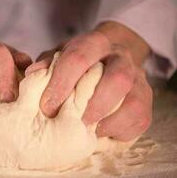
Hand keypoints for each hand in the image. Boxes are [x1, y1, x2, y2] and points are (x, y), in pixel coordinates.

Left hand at [26, 21, 152, 140]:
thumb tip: (32, 75)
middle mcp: (120, 58)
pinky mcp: (144, 100)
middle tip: (71, 120)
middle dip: (92, 103)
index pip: (80, 59)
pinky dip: (118, 129)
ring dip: (107, 118)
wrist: (108, 59)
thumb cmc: (77, 63)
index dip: (62, 83)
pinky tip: (99, 133)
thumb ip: (47, 65)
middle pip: (117, 78)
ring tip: (86, 129)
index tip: (47, 107)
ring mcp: (137, 79)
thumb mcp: (59, 58)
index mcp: (94, 44)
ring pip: (133, 98)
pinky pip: (139, 118)